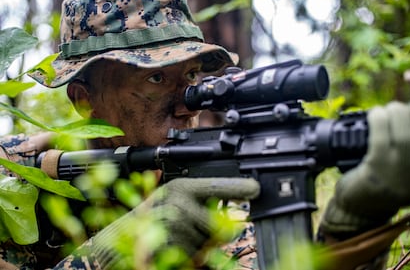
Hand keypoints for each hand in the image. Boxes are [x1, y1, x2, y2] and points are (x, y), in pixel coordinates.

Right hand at [63, 177, 259, 269]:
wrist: (115, 244)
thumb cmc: (151, 225)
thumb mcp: (177, 212)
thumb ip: (204, 214)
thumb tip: (232, 222)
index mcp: (181, 188)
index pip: (217, 186)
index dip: (238, 187)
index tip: (257, 188)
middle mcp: (177, 199)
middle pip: (218, 226)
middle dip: (211, 237)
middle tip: (187, 232)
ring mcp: (171, 221)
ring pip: (206, 245)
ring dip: (197, 251)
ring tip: (174, 241)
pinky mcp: (167, 242)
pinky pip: (193, 258)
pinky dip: (186, 260)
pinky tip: (169, 249)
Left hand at [320, 101, 409, 232]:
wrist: (360, 208)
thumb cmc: (387, 182)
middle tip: (399, 109)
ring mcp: (401, 173)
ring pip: (404, 135)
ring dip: (394, 114)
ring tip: (386, 111)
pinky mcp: (378, 169)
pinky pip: (381, 138)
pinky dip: (378, 120)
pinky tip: (375, 115)